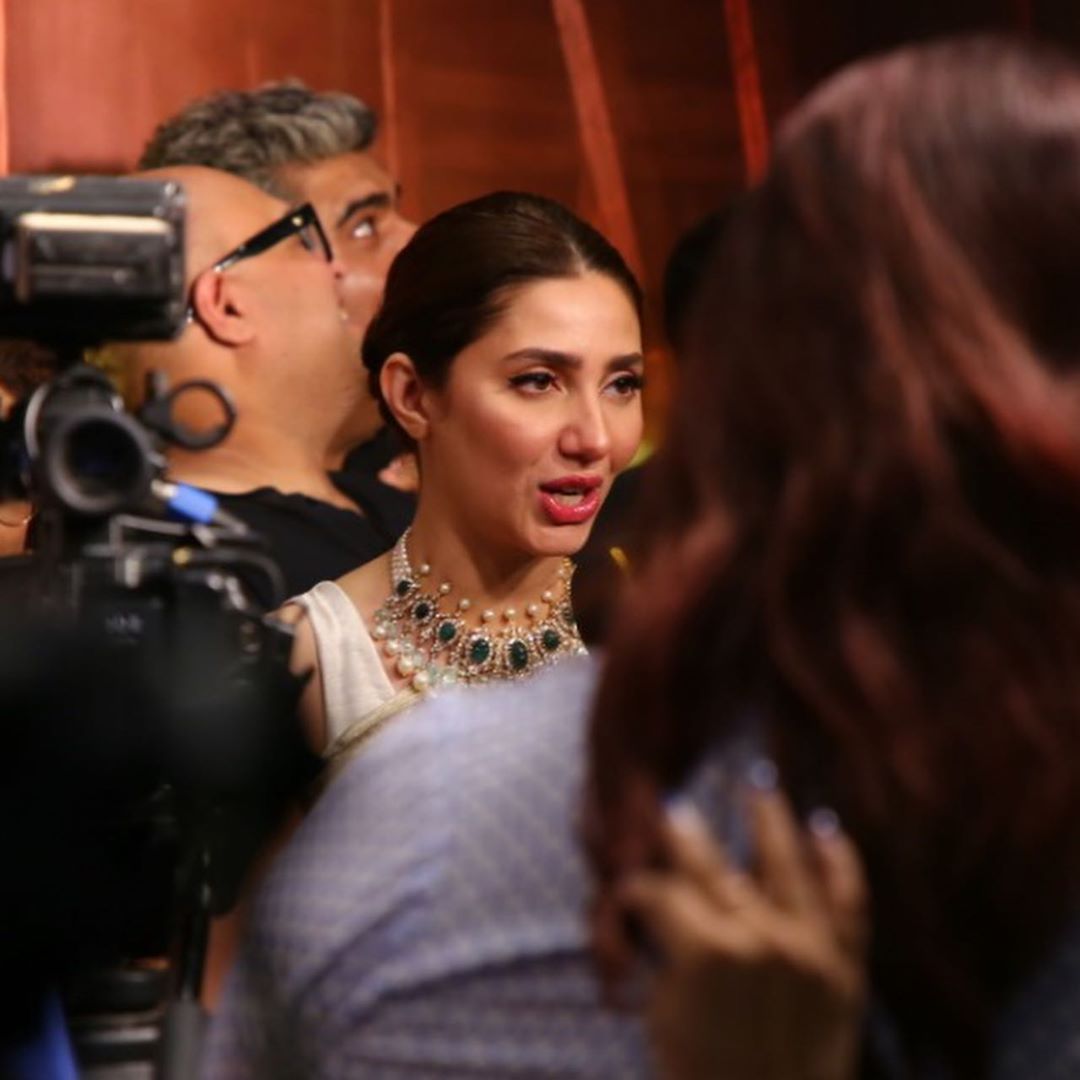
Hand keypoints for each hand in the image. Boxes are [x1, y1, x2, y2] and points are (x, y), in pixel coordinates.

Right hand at [618, 782, 866, 1079]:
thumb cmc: (698, 1077)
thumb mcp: (663, 1013)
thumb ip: (667, 951)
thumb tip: (664, 913)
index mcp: (707, 950)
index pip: (662, 893)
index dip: (637, 888)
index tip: (627, 887)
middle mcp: (762, 938)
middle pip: (715, 868)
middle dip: (685, 837)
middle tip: (673, 809)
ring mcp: (810, 951)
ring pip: (788, 865)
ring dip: (769, 820)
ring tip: (758, 786)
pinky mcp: (846, 971)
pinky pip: (849, 905)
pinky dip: (841, 865)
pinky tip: (828, 830)